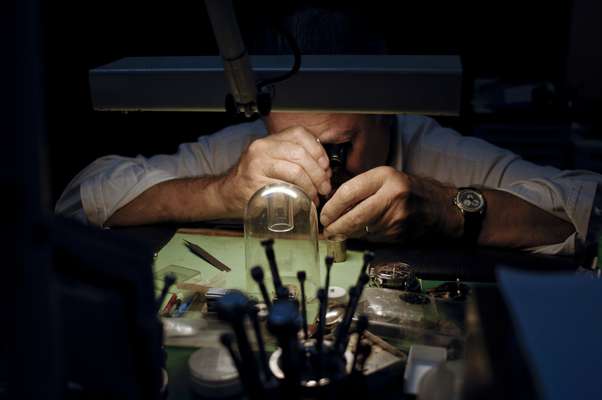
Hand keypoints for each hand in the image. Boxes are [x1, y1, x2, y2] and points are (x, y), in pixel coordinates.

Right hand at [220, 126, 331, 216]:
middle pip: (300, 154)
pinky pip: (285, 188)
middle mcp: (262, 149)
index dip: (318, 150)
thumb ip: (293, 158)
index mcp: (269, 141)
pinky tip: (303, 201)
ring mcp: (257, 166)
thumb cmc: (255, 179)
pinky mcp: (255, 185)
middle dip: (318, 173)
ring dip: (311, 186)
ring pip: (295, 171)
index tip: (325, 166)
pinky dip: (299, 196)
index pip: (300, 134)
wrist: (228, 193)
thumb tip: (324, 169)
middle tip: (324, 187)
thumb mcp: (272, 161)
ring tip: (315, 195)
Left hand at [320, 166, 461, 241]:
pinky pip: (372, 238)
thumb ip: (361, 187)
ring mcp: (397, 218)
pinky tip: (360, 233)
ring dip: (346, 233)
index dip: (332, 206)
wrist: (440, 207)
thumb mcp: (385, 179)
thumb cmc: (408, 189)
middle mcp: (392, 196)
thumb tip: (331, 203)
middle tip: (325, 229)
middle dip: (335, 226)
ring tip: (337, 231)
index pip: (349, 192)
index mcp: (386, 178)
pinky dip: (362, 237)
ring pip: (361, 230)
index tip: (323, 214)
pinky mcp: (399, 235)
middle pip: (354, 216)